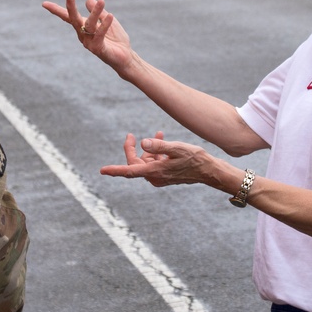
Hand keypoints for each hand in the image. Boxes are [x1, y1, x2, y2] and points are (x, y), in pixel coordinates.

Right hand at [41, 0, 134, 72]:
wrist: (125, 57)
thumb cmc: (115, 40)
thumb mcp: (107, 21)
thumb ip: (99, 12)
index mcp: (83, 28)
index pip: (68, 17)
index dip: (56, 10)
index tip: (43, 4)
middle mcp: (83, 35)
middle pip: (74, 20)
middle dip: (71, 7)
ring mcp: (89, 43)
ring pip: (89, 25)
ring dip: (95, 12)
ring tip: (102, 1)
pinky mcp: (98, 49)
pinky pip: (99, 35)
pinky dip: (105, 25)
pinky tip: (110, 15)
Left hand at [100, 134, 216, 187]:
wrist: (209, 171)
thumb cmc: (194, 159)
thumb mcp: (177, 148)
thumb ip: (159, 146)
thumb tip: (143, 142)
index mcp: (155, 172)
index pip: (130, 171)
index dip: (115, 170)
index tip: (102, 170)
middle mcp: (155, 177)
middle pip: (135, 163)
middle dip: (132, 149)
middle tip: (130, 135)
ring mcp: (160, 177)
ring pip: (145, 161)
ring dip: (148, 148)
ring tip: (158, 134)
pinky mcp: (165, 175)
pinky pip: (154, 162)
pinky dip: (155, 152)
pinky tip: (162, 140)